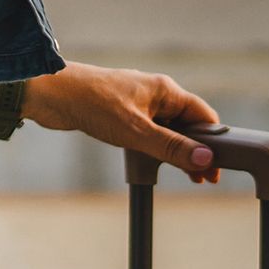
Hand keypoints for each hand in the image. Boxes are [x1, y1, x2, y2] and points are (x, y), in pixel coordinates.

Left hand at [21, 63, 223, 180]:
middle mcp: (154, 94)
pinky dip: (157, 147)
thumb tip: (206, 159)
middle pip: (187, 123)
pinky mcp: (121, 113)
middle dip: (197, 150)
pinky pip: (148, 131)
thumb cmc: (92, 103)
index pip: (203, 115)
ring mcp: (137, 103)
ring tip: (188, 177)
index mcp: (165, 90)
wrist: (50, 94)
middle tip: (204, 178)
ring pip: (167, 129)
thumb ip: (171, 147)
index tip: (218, 166)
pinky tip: (158, 163)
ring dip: (177, 151)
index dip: (213, 141)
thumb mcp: (136, 132)